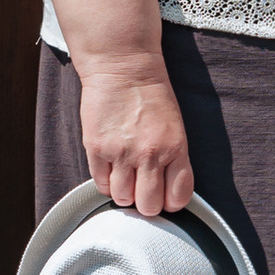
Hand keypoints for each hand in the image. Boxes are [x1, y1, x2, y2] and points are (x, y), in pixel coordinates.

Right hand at [78, 61, 195, 213]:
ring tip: (126, 175)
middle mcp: (149, 154)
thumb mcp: (175, 127)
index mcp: (175, 147)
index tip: (165, 196)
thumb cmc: (152, 96)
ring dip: (124, 192)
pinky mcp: (96, 149)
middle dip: (146, 203)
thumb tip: (167, 193)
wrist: (123, 68)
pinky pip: (101, 185)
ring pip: (123, 199)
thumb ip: (174, 160)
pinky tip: (111, 167)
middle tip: (143, 189)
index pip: (178, 197)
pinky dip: (106, 181)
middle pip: (149, 206)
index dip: (171, 202)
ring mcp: (121, 153)